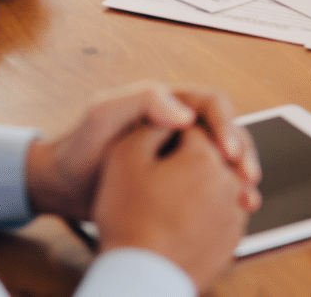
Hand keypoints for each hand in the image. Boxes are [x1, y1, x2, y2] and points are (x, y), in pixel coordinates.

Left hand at [25, 81, 260, 220]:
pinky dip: (226, 193)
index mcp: (168, 102)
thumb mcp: (104, 114)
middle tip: (246, 179)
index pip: (212, 103)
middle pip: (227, 130)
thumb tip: (186, 114)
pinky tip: (232, 210)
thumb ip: (141, 100)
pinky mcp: (179, 178)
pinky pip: (212, 180)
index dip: (227, 125)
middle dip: (243, 153)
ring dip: (240, 175)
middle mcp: (181, 124)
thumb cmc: (81, 144)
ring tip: (245, 199)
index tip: (228, 153)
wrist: (65, 184)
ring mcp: (182, 152)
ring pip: (224, 158)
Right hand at [92, 124, 250, 290]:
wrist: (140, 275)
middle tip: (165, 169)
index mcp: (206, 156)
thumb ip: (151, 125)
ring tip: (172, 195)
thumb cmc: (128, 215)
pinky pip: (224, 211)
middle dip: (194, 154)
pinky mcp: (234, 238)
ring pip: (222, 181)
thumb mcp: (125, 157)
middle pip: (215, 152)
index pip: (196, 126)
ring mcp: (235, 212)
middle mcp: (230, 181)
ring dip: (203, 181)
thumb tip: (175, 113)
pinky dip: (208, 208)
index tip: (157, 144)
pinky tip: (183, 216)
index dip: (173, 131)